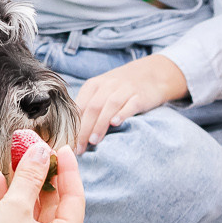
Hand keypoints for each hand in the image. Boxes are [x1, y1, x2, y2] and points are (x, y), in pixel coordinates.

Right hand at [0, 136, 85, 222]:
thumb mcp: (14, 207)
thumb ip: (30, 177)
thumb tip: (40, 151)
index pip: (74, 201)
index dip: (68, 172)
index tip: (60, 148)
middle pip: (55, 207)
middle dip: (43, 177)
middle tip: (37, 151)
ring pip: (35, 213)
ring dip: (24, 187)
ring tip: (17, 159)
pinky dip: (11, 203)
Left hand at [73, 53, 187, 149]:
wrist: (152, 74)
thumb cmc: (121, 87)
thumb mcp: (102, 91)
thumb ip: (89, 106)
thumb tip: (74, 132)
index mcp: (94, 85)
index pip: (79, 107)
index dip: (73, 126)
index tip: (70, 144)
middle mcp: (108, 85)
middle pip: (92, 108)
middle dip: (84, 130)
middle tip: (80, 148)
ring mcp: (125, 89)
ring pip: (109, 106)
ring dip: (100, 125)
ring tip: (94, 142)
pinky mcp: (140, 96)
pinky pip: (130, 104)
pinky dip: (122, 113)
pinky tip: (115, 123)